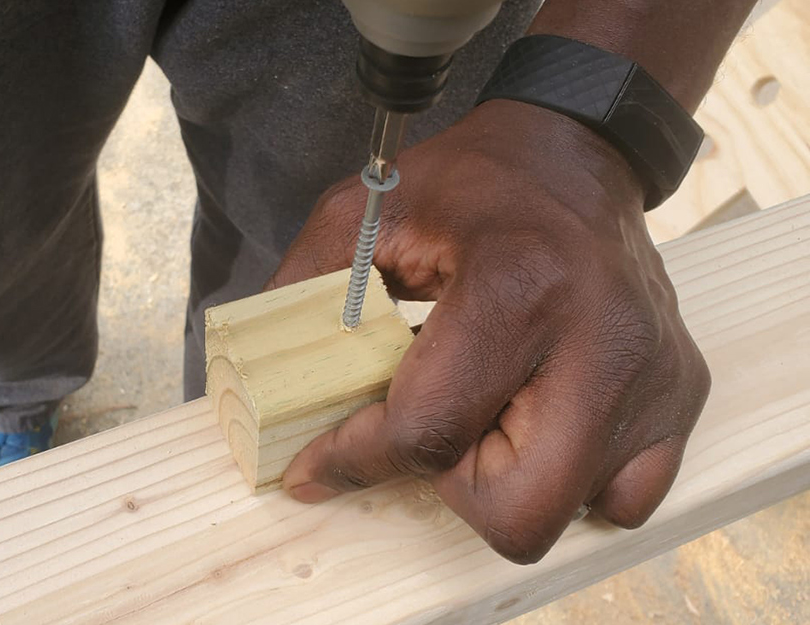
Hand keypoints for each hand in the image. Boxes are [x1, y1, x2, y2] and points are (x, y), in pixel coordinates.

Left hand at [268, 100, 710, 563]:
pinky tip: (538, 423)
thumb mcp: (365, 210)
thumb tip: (254, 383)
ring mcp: (653, 378)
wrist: (576, 154)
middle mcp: (603, 343)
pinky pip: (622, 499)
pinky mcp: (681, 393)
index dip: (353, 459)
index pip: (427, 432)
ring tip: (487, 413)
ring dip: (503, 483)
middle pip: (513, 510)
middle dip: (448, 486)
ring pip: (564, 515)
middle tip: (431, 431)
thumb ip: (302, 291)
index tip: (314, 467)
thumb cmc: (473, 180)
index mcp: (519, 288)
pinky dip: (568, 483)